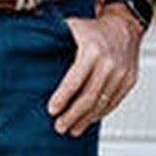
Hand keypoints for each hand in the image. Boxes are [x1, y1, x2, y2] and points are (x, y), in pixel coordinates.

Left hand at [48, 9, 143, 135]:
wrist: (125, 25)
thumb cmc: (94, 29)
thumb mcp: (72, 27)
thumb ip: (53, 38)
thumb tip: (26, 48)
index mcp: (92, 50)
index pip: (75, 80)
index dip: (62, 97)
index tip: (52, 110)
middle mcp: (109, 63)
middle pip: (89, 97)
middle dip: (72, 115)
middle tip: (59, 126)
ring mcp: (121, 73)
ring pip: (101, 103)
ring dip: (85, 119)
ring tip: (72, 129)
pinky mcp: (129, 81)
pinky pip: (113, 102)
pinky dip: (99, 113)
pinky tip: (88, 120)